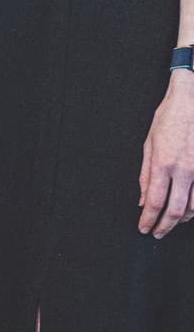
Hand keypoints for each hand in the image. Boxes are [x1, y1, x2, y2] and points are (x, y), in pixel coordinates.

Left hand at [139, 73, 193, 236]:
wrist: (193, 99)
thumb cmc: (170, 117)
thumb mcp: (149, 143)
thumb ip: (145, 174)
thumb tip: (142, 200)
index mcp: (163, 163)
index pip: (154, 203)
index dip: (148, 220)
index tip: (144, 228)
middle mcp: (184, 170)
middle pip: (176, 211)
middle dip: (165, 226)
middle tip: (157, 232)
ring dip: (183, 219)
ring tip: (173, 221)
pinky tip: (191, 209)